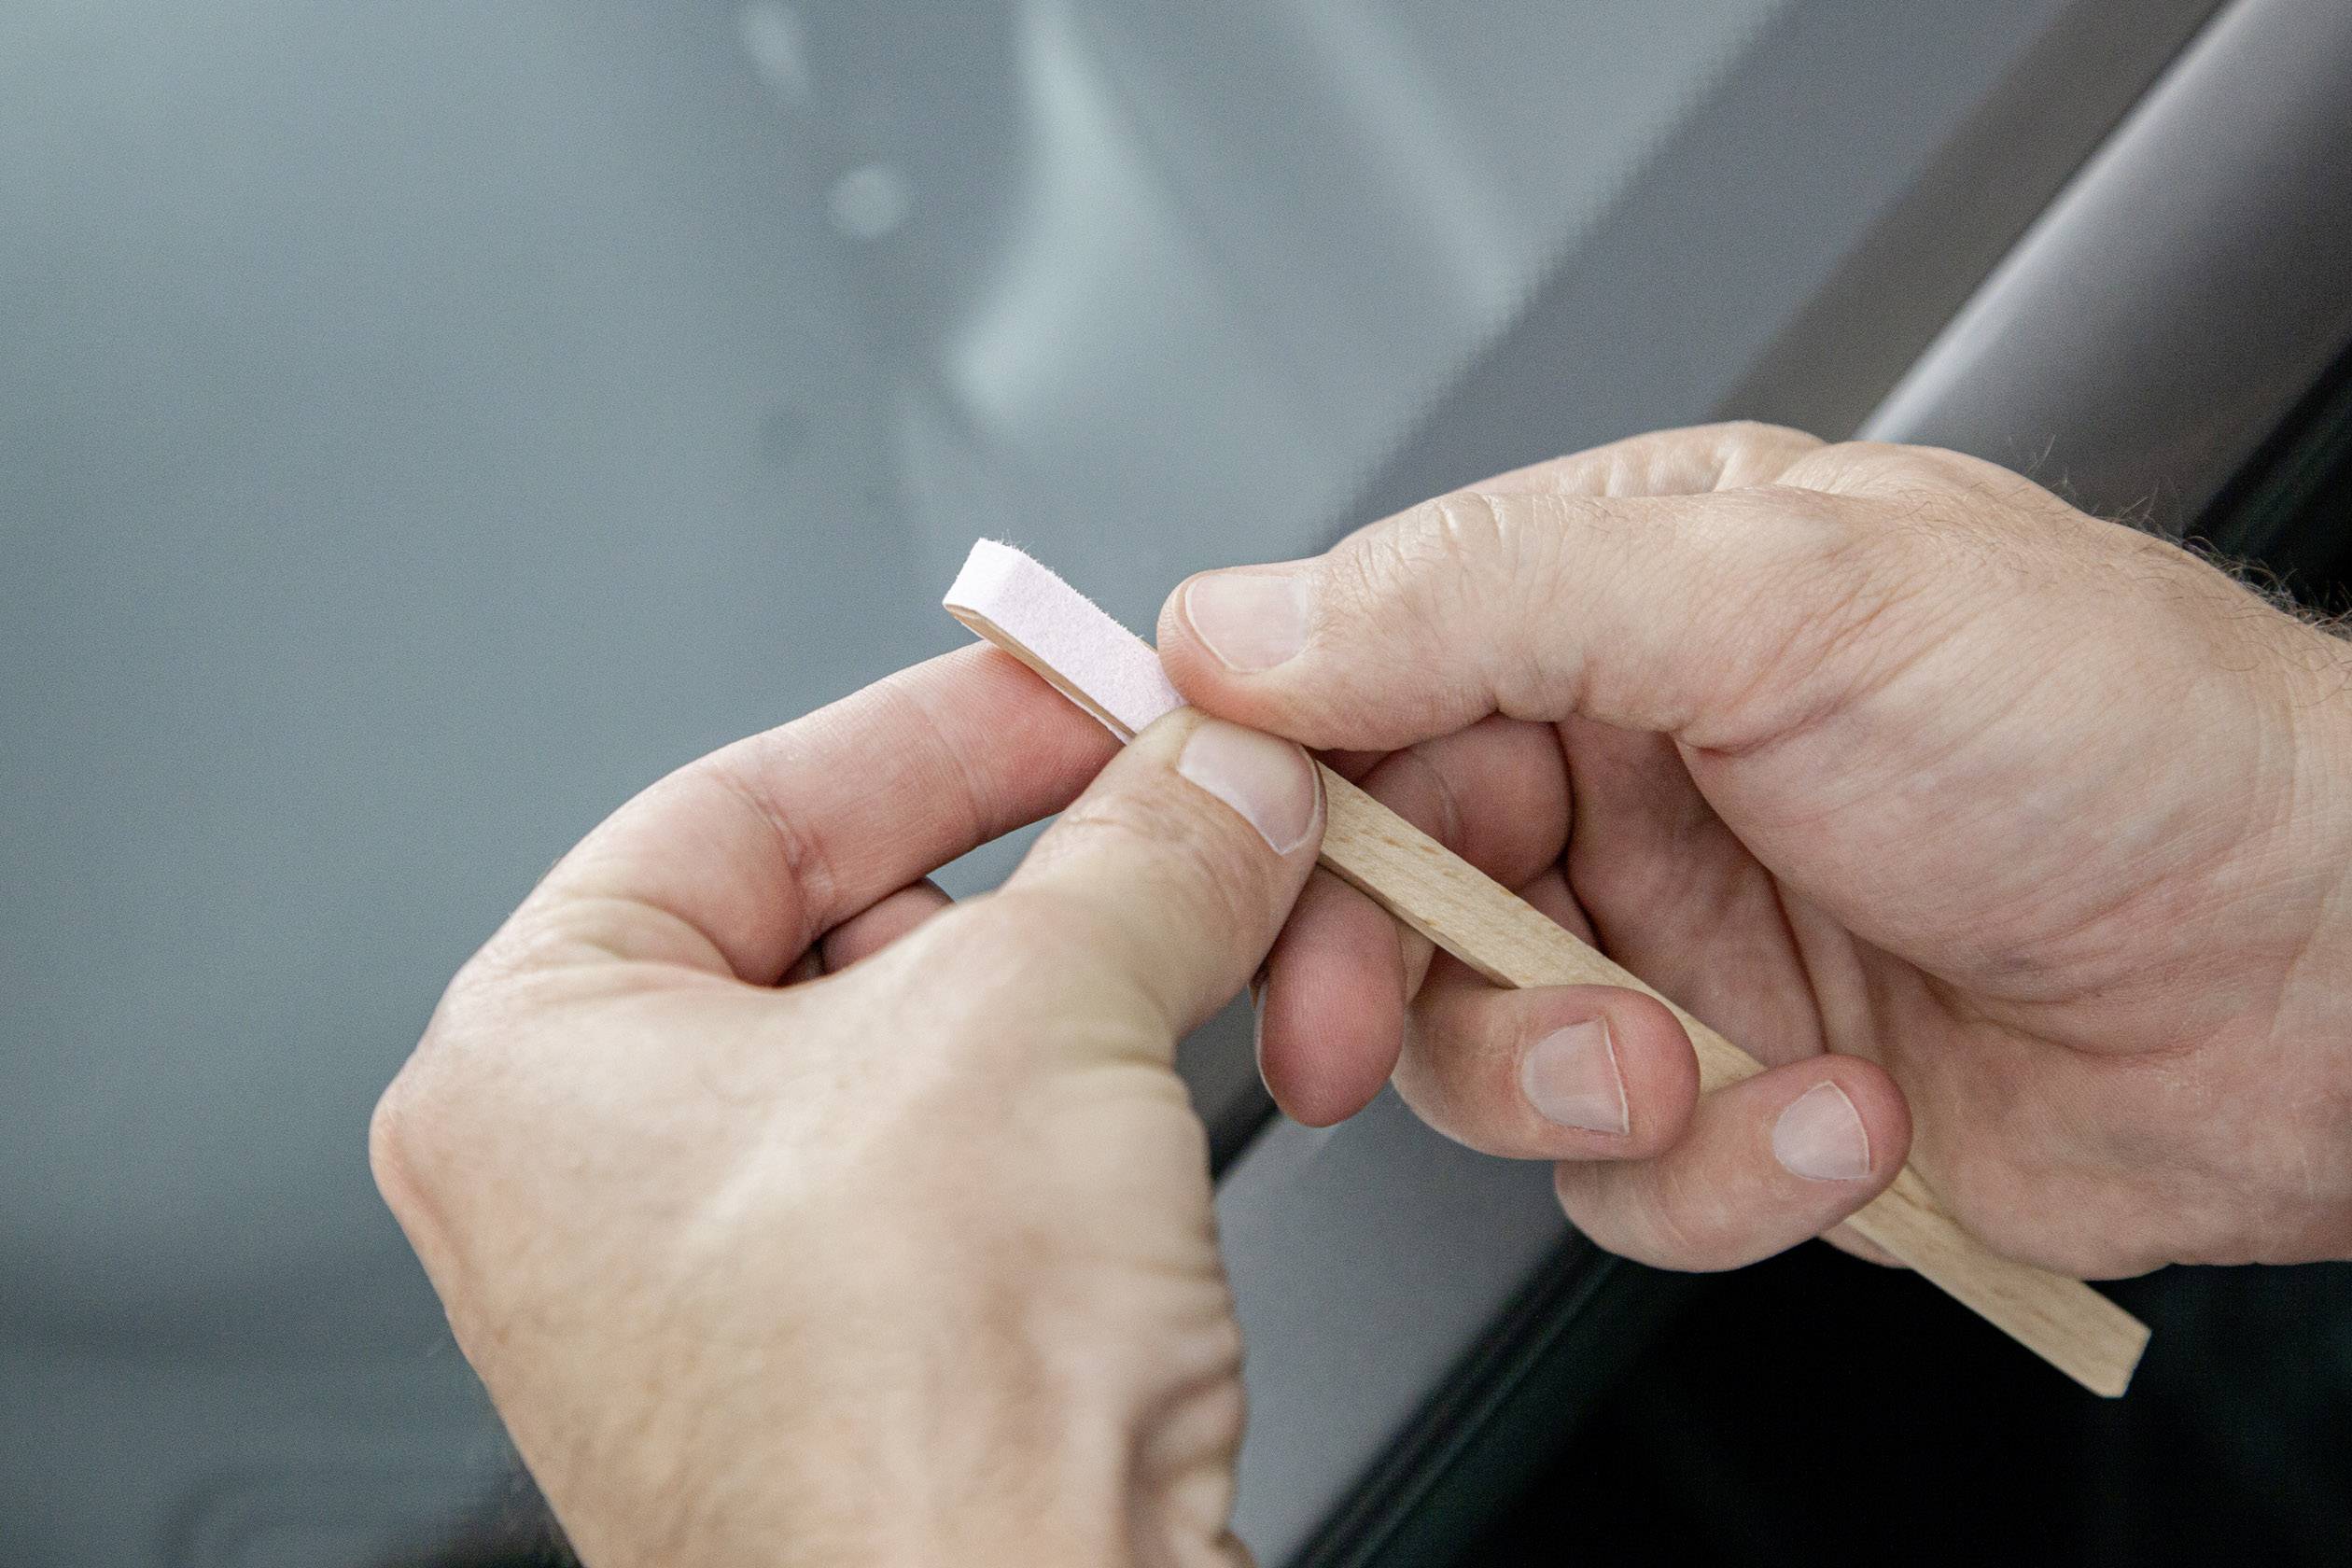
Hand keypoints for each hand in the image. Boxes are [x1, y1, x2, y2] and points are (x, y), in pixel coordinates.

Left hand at [370, 647, 1322, 1565]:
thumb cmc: (909, 1421)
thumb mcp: (1043, 1018)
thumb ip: (1142, 847)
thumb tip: (1217, 775)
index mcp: (529, 1068)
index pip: (741, 803)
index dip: (935, 724)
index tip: (1073, 685)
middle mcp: (594, 1183)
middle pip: (848, 920)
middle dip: (1041, 860)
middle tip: (1178, 802)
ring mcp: (718, 1284)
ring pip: (931, 1042)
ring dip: (1090, 978)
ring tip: (1205, 936)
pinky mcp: (850, 1357)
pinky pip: (971, 1158)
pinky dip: (1088, 1098)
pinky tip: (1182, 1077)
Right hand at [1159, 423, 2351, 1276]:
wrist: (2331, 975)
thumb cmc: (2117, 736)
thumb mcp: (1784, 599)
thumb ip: (1485, 598)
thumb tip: (1238, 622)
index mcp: (1615, 596)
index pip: (1351, 670)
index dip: (1260, 770)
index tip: (1211, 850)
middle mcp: (1624, 768)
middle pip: (1376, 884)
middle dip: (1380, 975)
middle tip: (1365, 1029)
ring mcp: (1671, 937)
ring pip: (1473, 1050)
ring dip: (1569, 1085)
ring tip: (1698, 1067)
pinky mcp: (1732, 1090)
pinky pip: (1613, 1174)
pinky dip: (1717, 1174)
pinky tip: (1843, 1118)